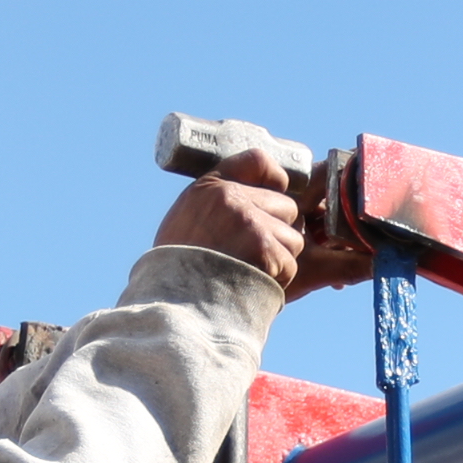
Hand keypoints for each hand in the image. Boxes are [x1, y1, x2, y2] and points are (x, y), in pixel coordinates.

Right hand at [156, 136, 308, 291]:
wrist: (170, 301)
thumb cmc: (177, 267)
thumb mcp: (187, 219)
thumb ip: (220, 204)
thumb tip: (261, 198)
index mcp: (211, 187)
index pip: (258, 161)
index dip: (274, 179)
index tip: (276, 192)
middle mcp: (232, 198)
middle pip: (286, 207)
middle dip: (277, 232)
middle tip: (252, 254)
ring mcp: (250, 223)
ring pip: (292, 239)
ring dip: (279, 259)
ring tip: (249, 272)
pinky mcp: (264, 249)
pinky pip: (289, 263)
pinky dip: (277, 280)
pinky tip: (252, 284)